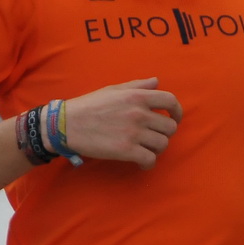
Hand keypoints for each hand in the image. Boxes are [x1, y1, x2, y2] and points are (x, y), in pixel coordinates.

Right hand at [64, 77, 182, 168]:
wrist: (66, 124)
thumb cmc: (89, 106)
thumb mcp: (113, 89)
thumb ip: (137, 86)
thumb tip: (157, 81)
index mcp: (137, 96)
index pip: (170, 101)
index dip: (177, 111)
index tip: (175, 118)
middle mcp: (139, 113)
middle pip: (170, 127)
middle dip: (164, 133)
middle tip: (153, 136)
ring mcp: (133, 133)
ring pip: (163, 144)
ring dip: (156, 148)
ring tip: (146, 148)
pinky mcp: (126, 150)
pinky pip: (150, 159)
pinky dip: (148, 163)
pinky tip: (141, 162)